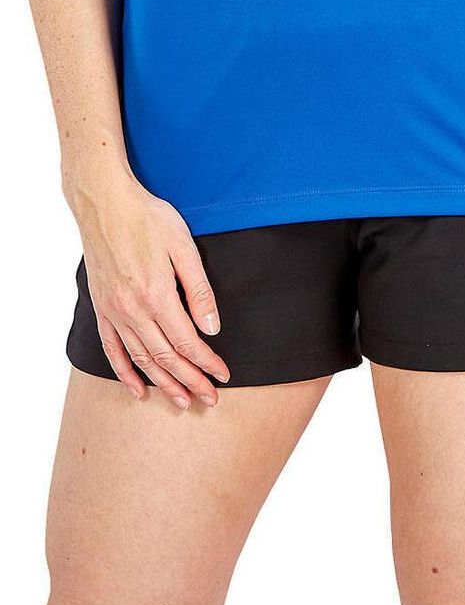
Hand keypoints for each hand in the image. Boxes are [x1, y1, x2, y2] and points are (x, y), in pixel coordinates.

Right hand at [67, 171, 230, 408]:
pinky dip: (125, 372)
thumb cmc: (148, 218)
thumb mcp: (183, 246)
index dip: (207, 363)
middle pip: (166, 358)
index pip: (187, 342)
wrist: (104, 203)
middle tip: (209, 399)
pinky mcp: (101, 308)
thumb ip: (199, 289)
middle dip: (190, 381)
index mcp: (157, 295)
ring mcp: (114, 311)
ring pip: (141, 359)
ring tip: (182, 401)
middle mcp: (133, 309)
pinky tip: (138, 389)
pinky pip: (112, 349)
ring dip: (163, 384)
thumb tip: (212, 327)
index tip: (223, 375)